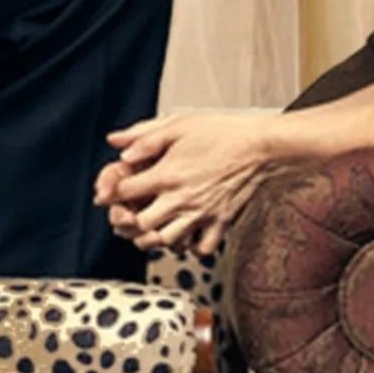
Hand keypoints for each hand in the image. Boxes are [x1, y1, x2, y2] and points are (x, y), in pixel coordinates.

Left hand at [96, 109, 280, 251]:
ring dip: (156, 235)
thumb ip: (144, 136)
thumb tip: (117, 144)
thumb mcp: (179, 123)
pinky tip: (187, 233)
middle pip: (141, 224)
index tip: (117, 188)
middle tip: (133, 210)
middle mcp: (181, 199)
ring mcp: (201, 214)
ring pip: (167, 241)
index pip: (125, 192)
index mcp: (167, 174)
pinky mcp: (220, 223)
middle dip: (131, 219)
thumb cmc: (223, 131)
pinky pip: (201, 249)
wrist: (260, 145)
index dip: (113, 191)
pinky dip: (191, 246)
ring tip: (156, 223)